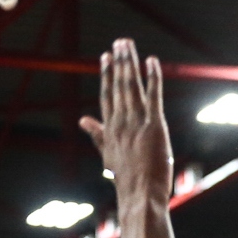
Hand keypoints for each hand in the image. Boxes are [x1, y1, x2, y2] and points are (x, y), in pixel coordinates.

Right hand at [79, 38, 172, 204]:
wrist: (140, 196)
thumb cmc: (127, 179)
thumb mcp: (108, 155)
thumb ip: (97, 135)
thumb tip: (83, 120)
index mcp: (110, 129)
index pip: (107, 95)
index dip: (107, 74)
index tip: (106, 56)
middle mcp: (120, 122)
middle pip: (118, 85)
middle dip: (119, 61)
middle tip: (120, 41)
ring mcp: (136, 123)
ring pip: (131, 86)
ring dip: (131, 63)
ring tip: (129, 45)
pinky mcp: (154, 125)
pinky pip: (153, 95)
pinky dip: (153, 77)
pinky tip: (152, 61)